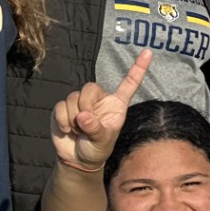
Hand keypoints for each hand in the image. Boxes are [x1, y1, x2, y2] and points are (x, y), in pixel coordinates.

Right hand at [50, 51, 151, 169]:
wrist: (77, 158)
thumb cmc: (97, 148)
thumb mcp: (102, 141)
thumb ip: (96, 128)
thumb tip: (83, 116)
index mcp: (116, 105)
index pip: (129, 84)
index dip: (138, 68)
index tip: (148, 52)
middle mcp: (99, 100)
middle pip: (90, 88)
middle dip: (86, 106)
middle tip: (85, 124)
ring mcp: (81, 102)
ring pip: (73, 97)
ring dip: (73, 118)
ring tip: (78, 131)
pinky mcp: (64, 107)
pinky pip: (60, 106)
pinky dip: (62, 120)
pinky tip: (67, 130)